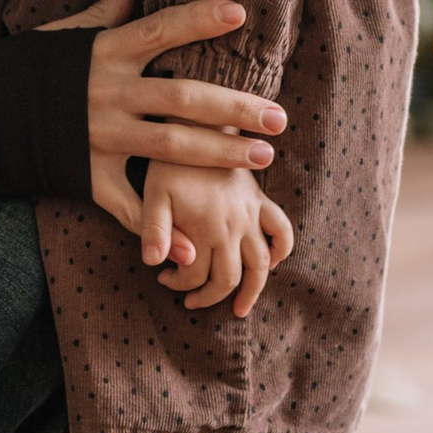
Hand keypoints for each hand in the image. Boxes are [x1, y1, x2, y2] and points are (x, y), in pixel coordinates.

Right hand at [43, 0, 286, 232]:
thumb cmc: (22, 71)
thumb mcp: (60, 35)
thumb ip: (104, 13)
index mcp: (103, 54)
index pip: (158, 31)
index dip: (197, 21)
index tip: (240, 14)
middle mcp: (105, 94)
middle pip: (180, 98)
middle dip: (233, 108)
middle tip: (277, 117)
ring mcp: (97, 137)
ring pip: (169, 148)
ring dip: (219, 154)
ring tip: (262, 157)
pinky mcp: (85, 174)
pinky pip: (128, 205)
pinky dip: (159, 228)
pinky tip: (193, 248)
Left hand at [139, 162, 295, 315]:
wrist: (196, 124)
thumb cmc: (167, 162)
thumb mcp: (151, 195)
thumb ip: (155, 232)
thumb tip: (158, 265)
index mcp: (204, 227)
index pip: (196, 275)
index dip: (178, 284)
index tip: (163, 278)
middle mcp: (232, 225)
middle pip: (228, 279)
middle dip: (208, 296)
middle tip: (191, 302)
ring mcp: (250, 214)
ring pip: (260, 265)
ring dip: (252, 290)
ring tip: (240, 308)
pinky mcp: (260, 200)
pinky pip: (281, 230)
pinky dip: (281, 250)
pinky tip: (271, 262)